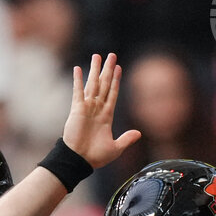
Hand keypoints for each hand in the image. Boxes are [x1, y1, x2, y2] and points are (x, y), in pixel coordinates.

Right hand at [61, 53, 139, 168]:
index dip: (116, 81)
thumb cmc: (95, 157)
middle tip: (111, 55)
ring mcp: (86, 108)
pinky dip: (78, 80)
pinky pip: (78, 92)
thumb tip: (138, 133)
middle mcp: (97, 109)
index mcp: (106, 116)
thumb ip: (126, 139)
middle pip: (103, 85)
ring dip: (95, 70)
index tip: (119, 68)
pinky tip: (79, 69)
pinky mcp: (76, 110)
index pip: (112, 94)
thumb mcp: (115, 148)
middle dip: (107, 70)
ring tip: (97, 56)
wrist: (79, 160)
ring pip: (92, 84)